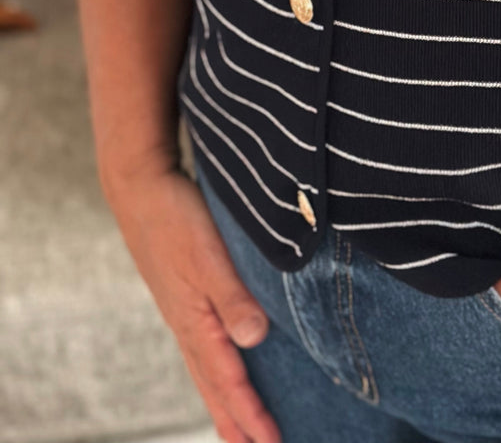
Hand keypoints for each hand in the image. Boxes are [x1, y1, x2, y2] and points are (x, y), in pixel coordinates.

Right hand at [102, 164, 280, 442]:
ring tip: (239, 430)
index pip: (228, 380)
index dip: (251, 414)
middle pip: (213, 387)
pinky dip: (215, 370)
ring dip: (225, 402)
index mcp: (195, 321)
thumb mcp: (208, 255)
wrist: (139, 186)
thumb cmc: (175, 218)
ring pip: (206, 370)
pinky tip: (224, 365)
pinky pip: (202, 348)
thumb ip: (233, 296)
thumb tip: (254, 339)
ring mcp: (182, 311)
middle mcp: (187, 324)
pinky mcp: (182, 295)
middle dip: (235, 422)